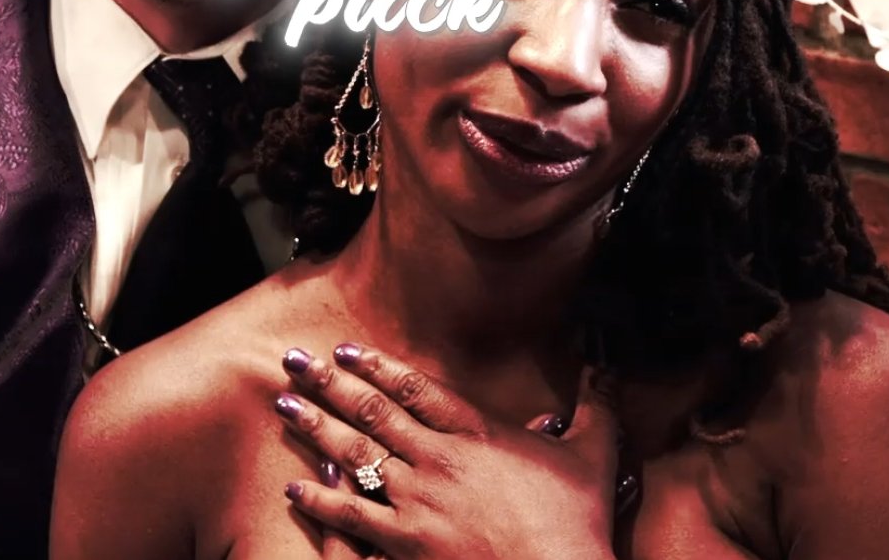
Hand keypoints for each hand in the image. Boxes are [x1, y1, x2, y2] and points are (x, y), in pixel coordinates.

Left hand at [274, 342, 623, 559]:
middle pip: (372, 411)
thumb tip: (603, 368)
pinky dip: (323, 502)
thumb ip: (594, 406)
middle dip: (329, 383)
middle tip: (294, 361)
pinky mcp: (407, 547)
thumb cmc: (576, 525)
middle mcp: (438, 459)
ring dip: (316, 428)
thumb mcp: (593, 454)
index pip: (415, 387)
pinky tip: (297, 489)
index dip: (376, 365)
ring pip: (355, 455)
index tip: (345, 349)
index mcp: (476, 431)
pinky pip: (353, 519)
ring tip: (285, 406)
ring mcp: (418, 503)